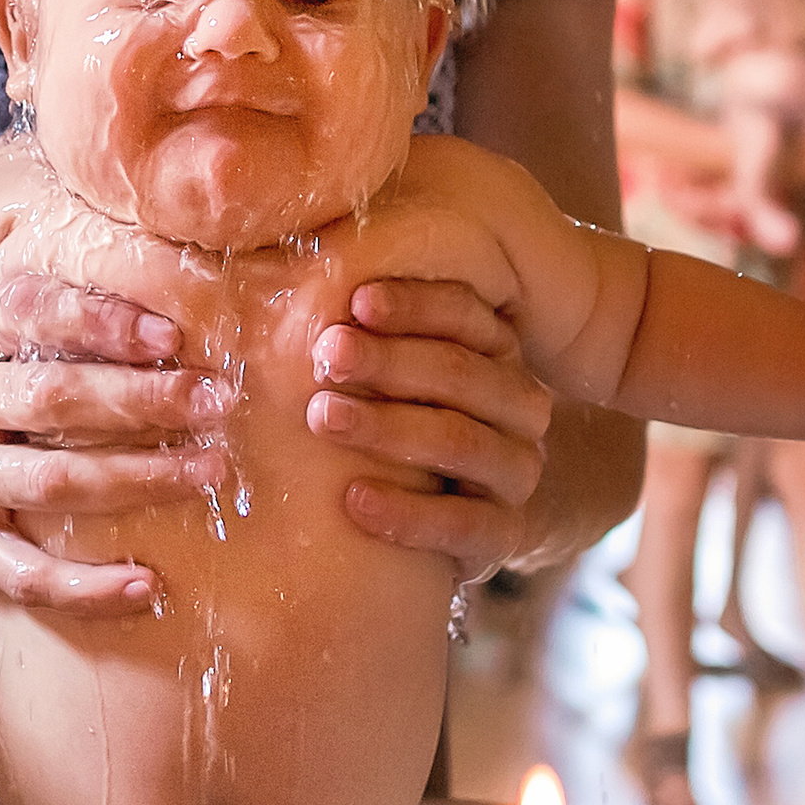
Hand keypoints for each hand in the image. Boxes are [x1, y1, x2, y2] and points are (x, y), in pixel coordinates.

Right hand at [0, 273, 223, 615]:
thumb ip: (48, 300)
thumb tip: (161, 256)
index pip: (30, 312)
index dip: (104, 322)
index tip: (174, 336)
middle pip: (49, 396)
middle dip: (144, 400)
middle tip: (219, 402)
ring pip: (49, 482)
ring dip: (138, 480)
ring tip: (209, 472)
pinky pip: (21, 574)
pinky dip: (86, 588)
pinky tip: (147, 585)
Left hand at [311, 279, 555, 581]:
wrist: (438, 524)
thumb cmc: (390, 424)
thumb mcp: (380, 374)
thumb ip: (356, 329)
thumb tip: (286, 269)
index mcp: (495, 351)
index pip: (466, 314)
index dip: (414, 305)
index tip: (355, 301)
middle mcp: (518, 407)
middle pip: (462, 374)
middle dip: (390, 361)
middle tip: (325, 355)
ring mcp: (516, 471)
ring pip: (464, 442)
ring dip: (389, 429)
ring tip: (322, 417)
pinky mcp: (504, 535)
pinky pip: (466, 524)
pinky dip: (409, 514)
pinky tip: (353, 500)